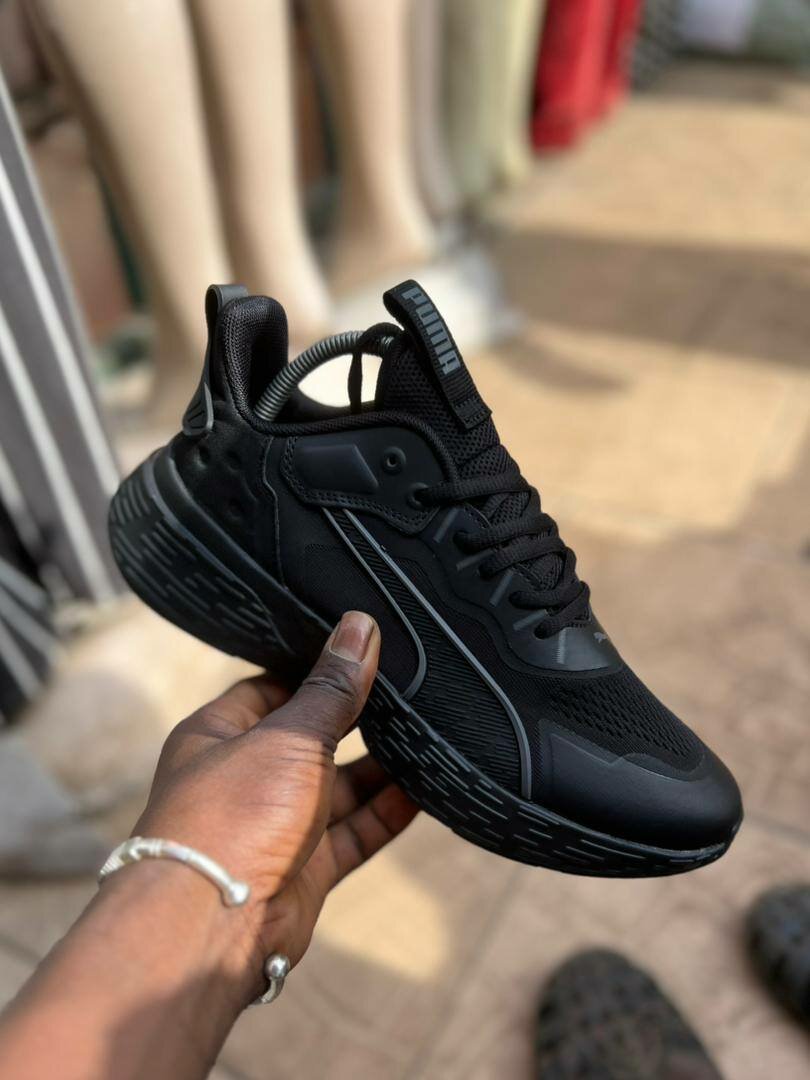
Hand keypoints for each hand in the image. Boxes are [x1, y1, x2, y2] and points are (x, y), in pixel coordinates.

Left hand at [134, 610, 417, 987]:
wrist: (214, 926)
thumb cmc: (234, 814)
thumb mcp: (289, 736)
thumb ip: (332, 688)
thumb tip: (359, 625)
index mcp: (219, 735)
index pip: (270, 687)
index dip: (314, 669)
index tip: (361, 649)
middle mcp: (247, 777)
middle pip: (310, 737)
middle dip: (356, 719)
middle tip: (410, 688)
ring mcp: (277, 824)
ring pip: (338, 787)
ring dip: (381, 766)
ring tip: (430, 732)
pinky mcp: (307, 868)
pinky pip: (355, 832)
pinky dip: (388, 812)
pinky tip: (427, 789)